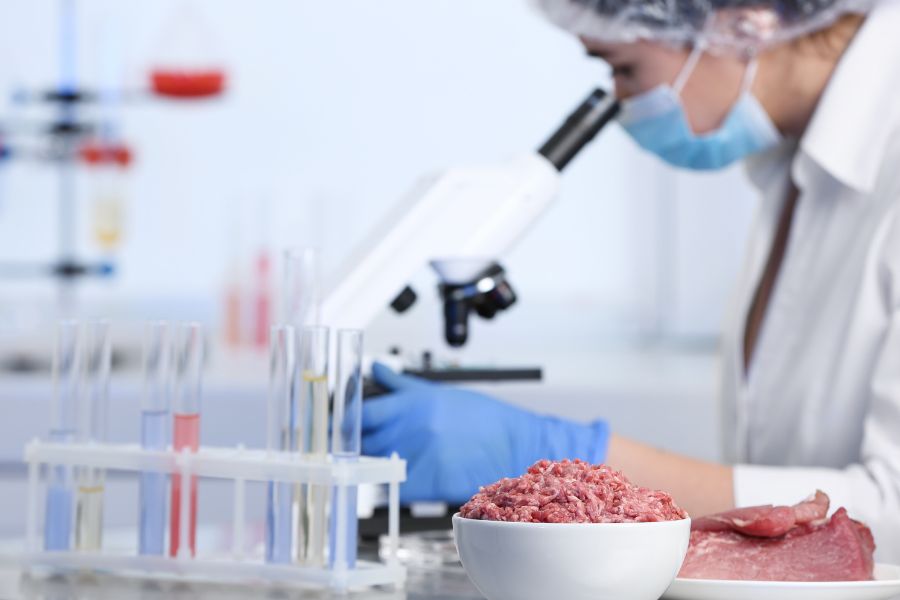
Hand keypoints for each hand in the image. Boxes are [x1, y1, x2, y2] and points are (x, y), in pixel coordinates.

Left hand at [362, 363, 609, 503]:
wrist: (513, 443)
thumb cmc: (480, 416)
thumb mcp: (438, 392)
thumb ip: (400, 385)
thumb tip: (373, 369)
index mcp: (408, 405)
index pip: (359, 412)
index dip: (341, 419)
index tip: (330, 422)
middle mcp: (407, 430)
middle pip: (359, 440)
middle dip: (346, 444)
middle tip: (339, 446)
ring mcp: (415, 458)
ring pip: (371, 465)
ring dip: (364, 465)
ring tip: (363, 463)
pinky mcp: (425, 483)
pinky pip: (391, 489)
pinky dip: (387, 486)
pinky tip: (392, 479)